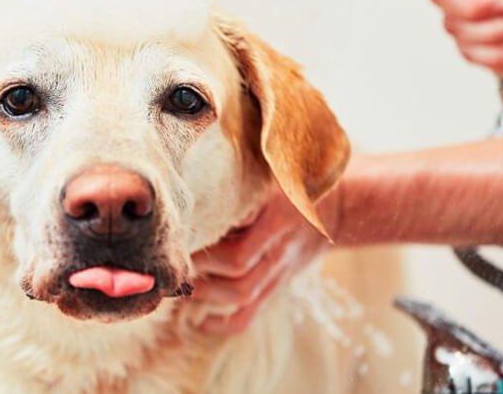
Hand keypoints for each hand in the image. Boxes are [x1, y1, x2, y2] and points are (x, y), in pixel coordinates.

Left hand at [191, 184, 335, 333]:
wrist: (330, 213)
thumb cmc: (291, 187)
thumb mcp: (274, 176)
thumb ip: (244, 182)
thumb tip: (201, 181)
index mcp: (278, 214)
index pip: (242, 228)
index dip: (207, 238)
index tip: (179, 233)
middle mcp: (278, 246)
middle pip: (236, 265)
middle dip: (199, 264)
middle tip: (172, 257)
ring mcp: (277, 271)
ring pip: (240, 293)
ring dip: (205, 291)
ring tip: (179, 280)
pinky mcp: (274, 288)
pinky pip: (249, 316)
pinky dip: (223, 325)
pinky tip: (200, 321)